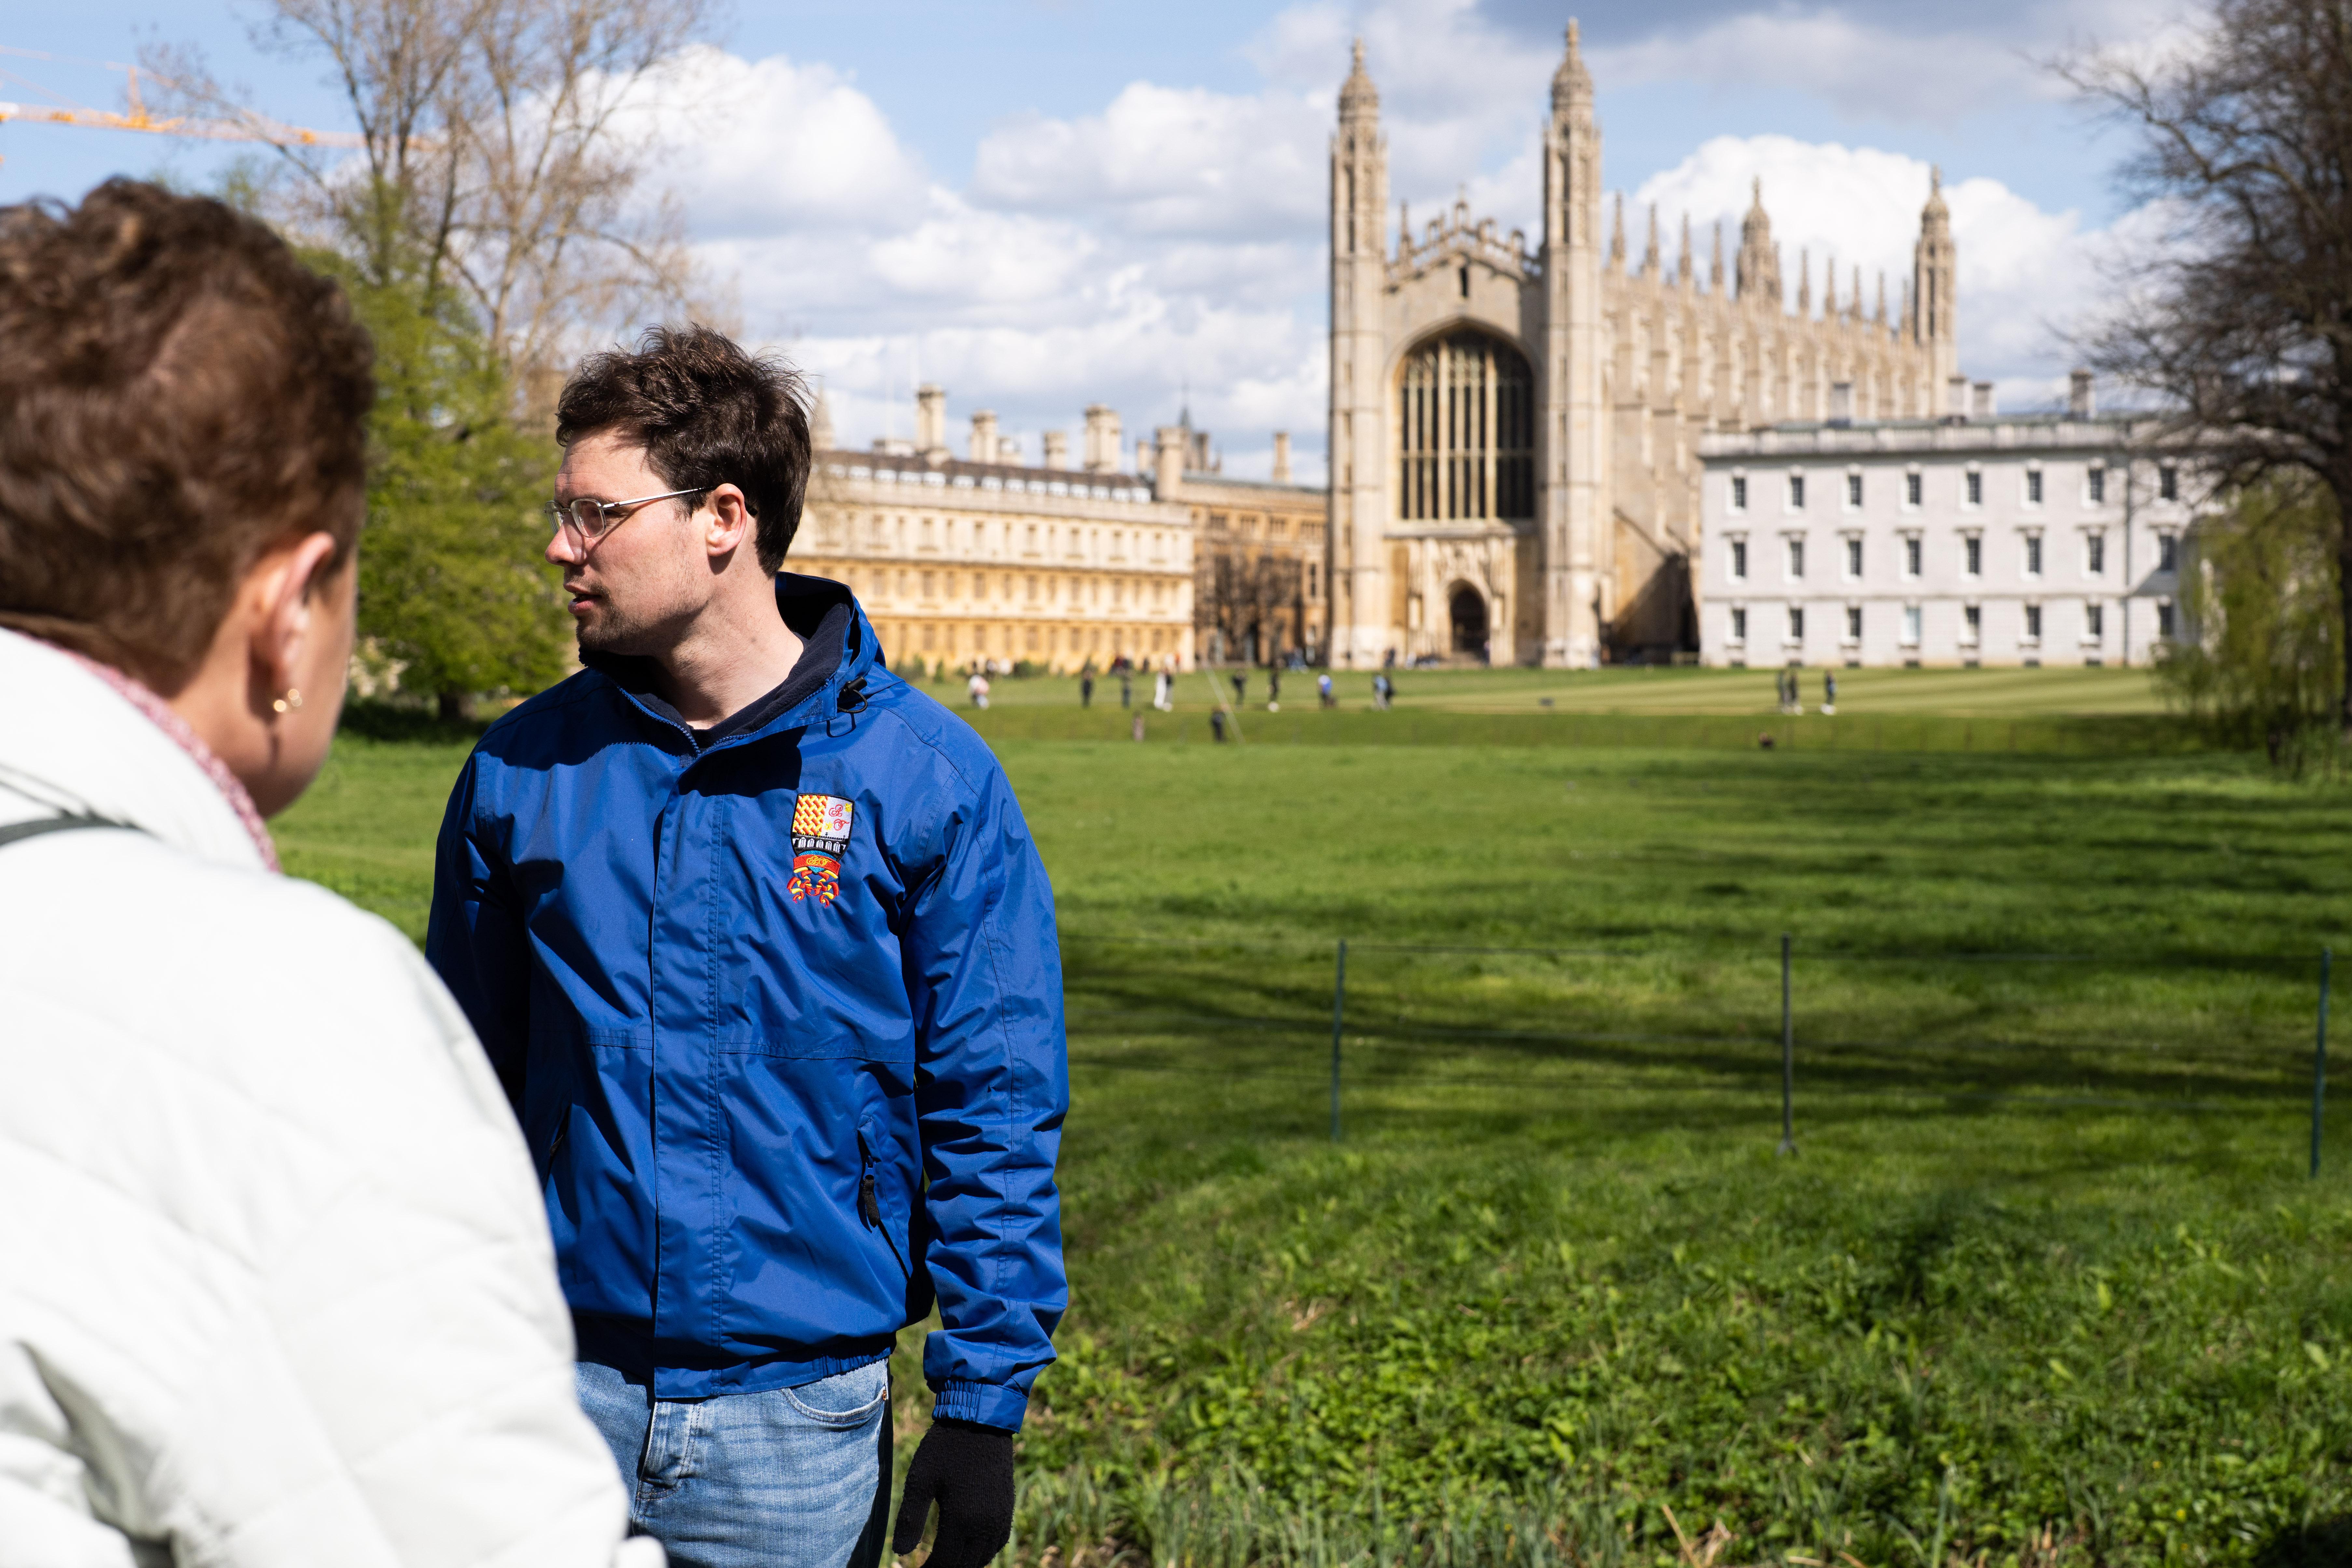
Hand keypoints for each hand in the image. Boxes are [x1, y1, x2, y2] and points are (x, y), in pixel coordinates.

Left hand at [890, 1418, 1014, 1567]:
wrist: (980, 1420)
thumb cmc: (945, 1448)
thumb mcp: (920, 1481)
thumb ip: (910, 1519)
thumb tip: (900, 1553)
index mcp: (961, 1520)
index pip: (943, 1564)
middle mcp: (985, 1525)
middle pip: (964, 1566)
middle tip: (927, 1567)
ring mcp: (1000, 1517)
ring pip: (983, 1558)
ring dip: (964, 1564)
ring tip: (944, 1561)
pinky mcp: (1007, 1507)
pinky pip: (997, 1543)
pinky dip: (982, 1553)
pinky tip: (969, 1548)